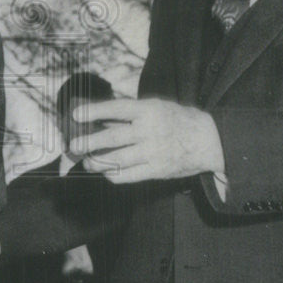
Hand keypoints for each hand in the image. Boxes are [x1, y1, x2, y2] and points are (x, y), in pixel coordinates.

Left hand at [68, 98, 224, 182]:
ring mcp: (153, 152)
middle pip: (113, 138)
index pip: (116, 109)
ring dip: (98, 162)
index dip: (94, 111)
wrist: (209, 140)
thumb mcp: (157, 107)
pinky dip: (114, 175)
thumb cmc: (177, 120)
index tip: (76, 114)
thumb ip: (131, 115)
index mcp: (149, 110)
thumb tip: (100, 119)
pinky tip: (106, 173)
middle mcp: (150, 131)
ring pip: (118, 159)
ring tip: (87, 162)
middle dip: (89, 142)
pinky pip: (129, 176)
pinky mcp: (157, 170)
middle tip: (73, 146)